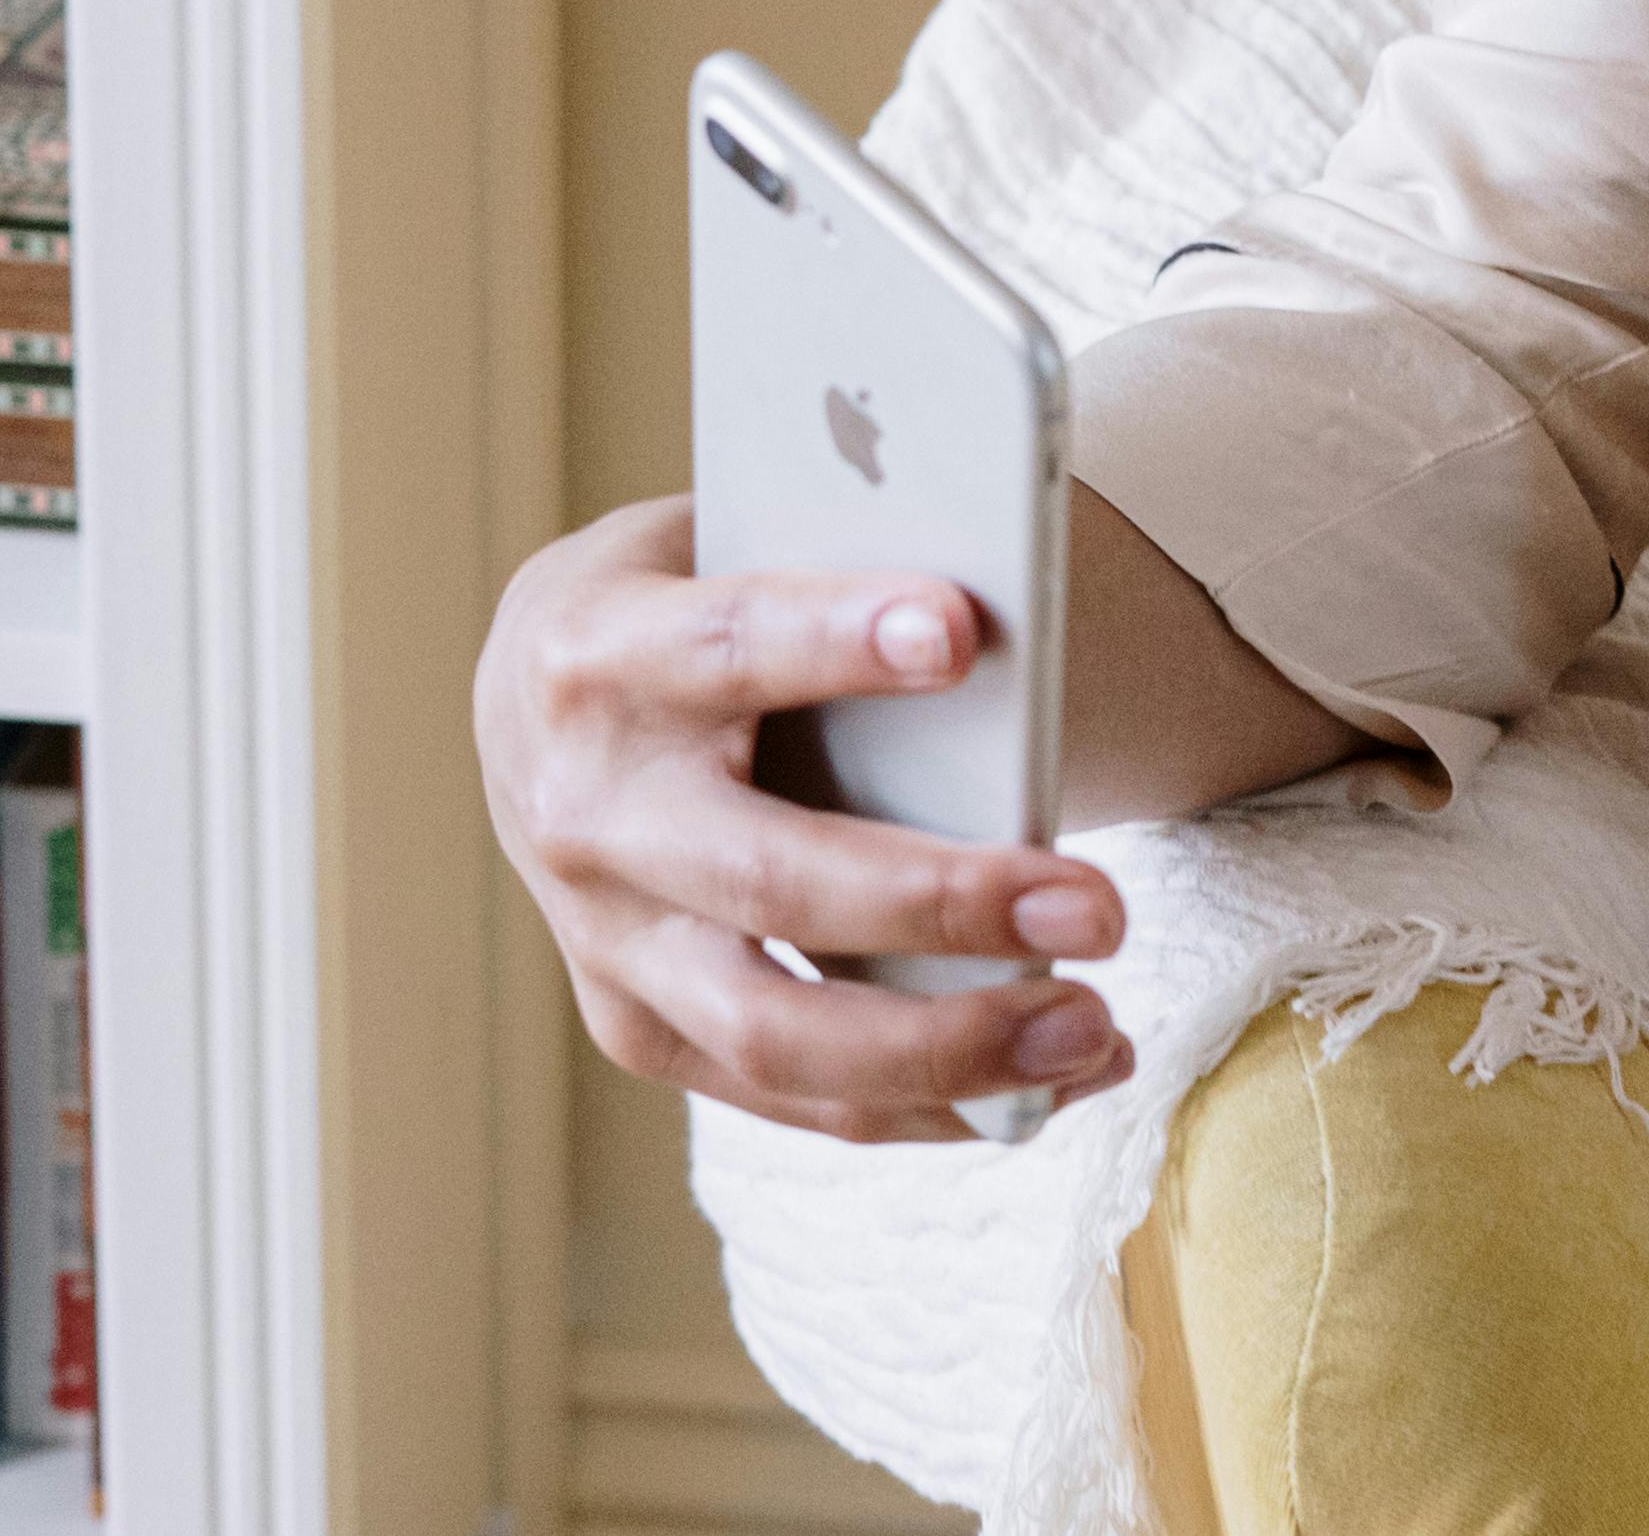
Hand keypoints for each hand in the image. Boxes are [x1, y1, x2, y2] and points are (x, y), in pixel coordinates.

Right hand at [476, 496, 1130, 1140]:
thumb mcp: (736, 545)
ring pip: (772, 1030)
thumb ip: (843, 572)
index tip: (963, 631)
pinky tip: (1048, 1084)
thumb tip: (1011, 617)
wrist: (548, 699)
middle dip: (941, 900)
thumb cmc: (696, 602)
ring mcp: (601, 937)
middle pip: (767, 879)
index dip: (837, 638)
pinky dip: (928, 1102)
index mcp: (599, 654)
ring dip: (948, 1044)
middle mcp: (585, 810)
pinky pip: (789, 1095)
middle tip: (1100, 910)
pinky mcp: (637, 1025)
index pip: (724, 646)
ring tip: (1093, 1030)